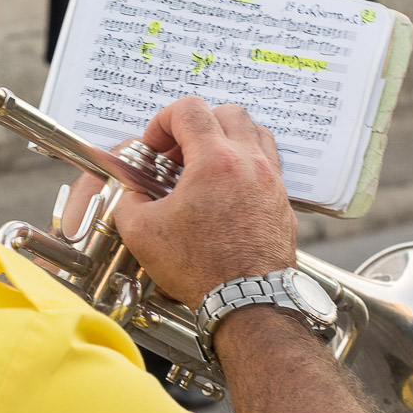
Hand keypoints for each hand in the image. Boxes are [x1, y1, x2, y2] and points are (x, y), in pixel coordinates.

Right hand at [103, 97, 296, 309]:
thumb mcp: (141, 233)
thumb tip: (133, 193)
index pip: (189, 110)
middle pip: (227, 113)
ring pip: (255, 133)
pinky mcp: (282, 203)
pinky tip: (226, 191)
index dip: (163, 121)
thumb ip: (129, 201)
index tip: (154, 147)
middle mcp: (249, 163)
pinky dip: (246, 164)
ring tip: (205, 166)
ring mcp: (271, 181)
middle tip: (178, 155)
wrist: (247, 302)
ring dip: (227, 139)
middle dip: (197, 126)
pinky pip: (268, 164)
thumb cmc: (200, 270)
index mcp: (215, 161)